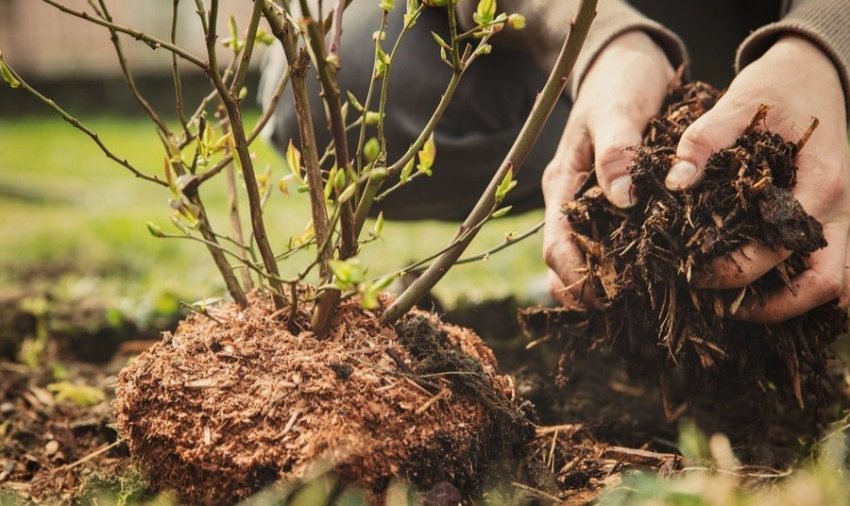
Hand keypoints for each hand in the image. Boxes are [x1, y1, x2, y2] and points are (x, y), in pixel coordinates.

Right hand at [543, 31, 673, 304]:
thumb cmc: (619, 83)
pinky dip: (623, 264)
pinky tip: (649, 278)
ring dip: (602, 283)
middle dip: (585, 290)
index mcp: (563, 184)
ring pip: (587, 257)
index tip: (603, 298)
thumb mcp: (618, 111)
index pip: (556, 244)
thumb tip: (622, 200)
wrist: (627, 63)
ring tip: (634, 306)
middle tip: (621, 313)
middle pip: (565, 261)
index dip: (574, 276)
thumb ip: (617, 152)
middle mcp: (572, 201)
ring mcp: (591, 203)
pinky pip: (612, 242)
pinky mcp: (614, 202)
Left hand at [665, 35, 849, 321]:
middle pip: (827, 283)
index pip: (782, 247)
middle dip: (774, 306)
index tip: (694, 274)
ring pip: (838, 285)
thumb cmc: (778, 88)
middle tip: (721, 307)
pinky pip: (833, 270)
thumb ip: (704, 139)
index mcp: (821, 182)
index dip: (737, 270)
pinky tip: (762, 293)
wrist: (815, 72)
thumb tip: (676, 181)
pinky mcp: (835, 220)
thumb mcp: (739, 103)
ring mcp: (845, 217)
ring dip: (795, 305)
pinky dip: (806, 290)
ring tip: (740, 308)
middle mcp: (842, 208)